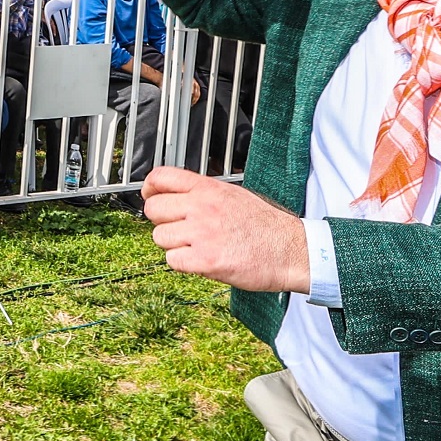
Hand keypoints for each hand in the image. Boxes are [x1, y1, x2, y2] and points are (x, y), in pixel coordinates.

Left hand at [139, 167, 308, 291]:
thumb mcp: (234, 195)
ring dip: (173, 245)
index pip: (161, 177)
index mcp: (209, 189)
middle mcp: (202, 207)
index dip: (149, 188)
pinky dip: (183, 263)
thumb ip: (203, 193)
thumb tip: (176, 196)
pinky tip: (200, 260)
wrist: (291, 251)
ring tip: (195, 246)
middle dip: (161, 221)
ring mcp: (202, 233)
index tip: (150, 195)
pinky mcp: (205, 260)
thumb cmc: (266, 226)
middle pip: (153, 209)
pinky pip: (172, 261)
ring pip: (160, 237)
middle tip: (176, 228)